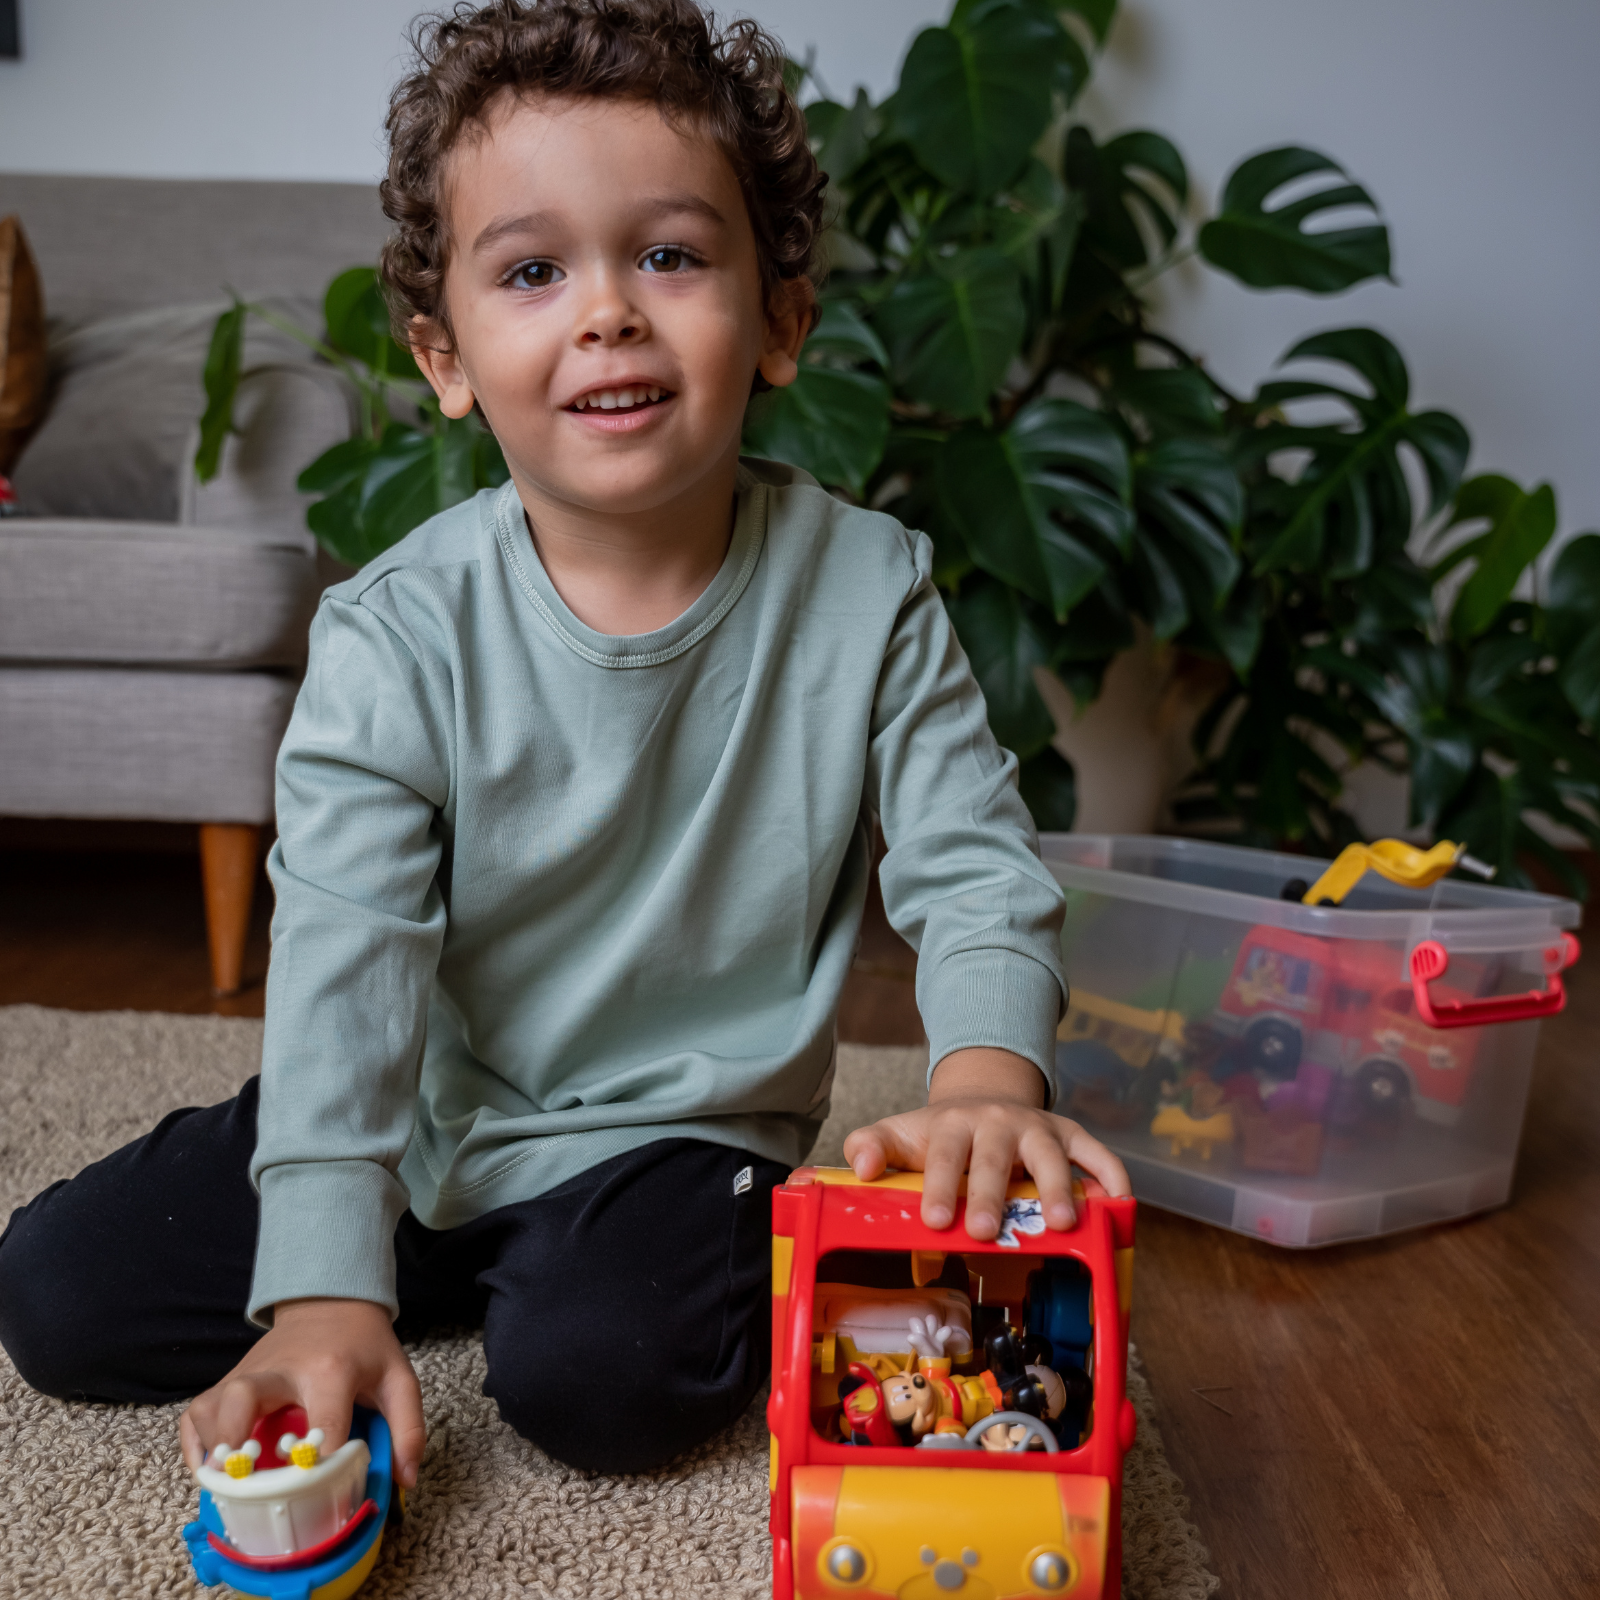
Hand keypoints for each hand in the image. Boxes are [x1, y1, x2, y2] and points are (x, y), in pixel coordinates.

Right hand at [179, 1298, 424, 1489]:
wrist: (331, 1301)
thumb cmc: (364, 1347)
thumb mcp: (399, 1378)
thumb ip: (408, 1427)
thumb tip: (405, 1480)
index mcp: (332, 1370)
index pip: (323, 1419)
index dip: (318, 1460)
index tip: (315, 1490)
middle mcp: (282, 1369)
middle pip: (243, 1396)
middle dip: (235, 1440)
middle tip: (241, 1482)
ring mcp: (249, 1372)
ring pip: (212, 1404)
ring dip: (212, 1446)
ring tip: (227, 1481)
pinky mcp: (230, 1378)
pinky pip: (196, 1412)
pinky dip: (196, 1444)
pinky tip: (211, 1468)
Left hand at [842, 1046, 1130, 1241]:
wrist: (982, 1098)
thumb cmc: (939, 1133)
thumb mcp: (901, 1134)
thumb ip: (873, 1146)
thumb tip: (859, 1166)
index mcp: (952, 1125)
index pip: (944, 1156)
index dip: (938, 1186)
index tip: (932, 1220)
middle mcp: (997, 1122)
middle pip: (994, 1158)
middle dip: (989, 1194)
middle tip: (982, 1230)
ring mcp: (1037, 1128)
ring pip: (1050, 1155)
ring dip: (1057, 1186)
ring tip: (1062, 1222)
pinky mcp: (1070, 1134)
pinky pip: (1096, 1151)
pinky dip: (1110, 1173)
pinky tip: (1119, 1201)